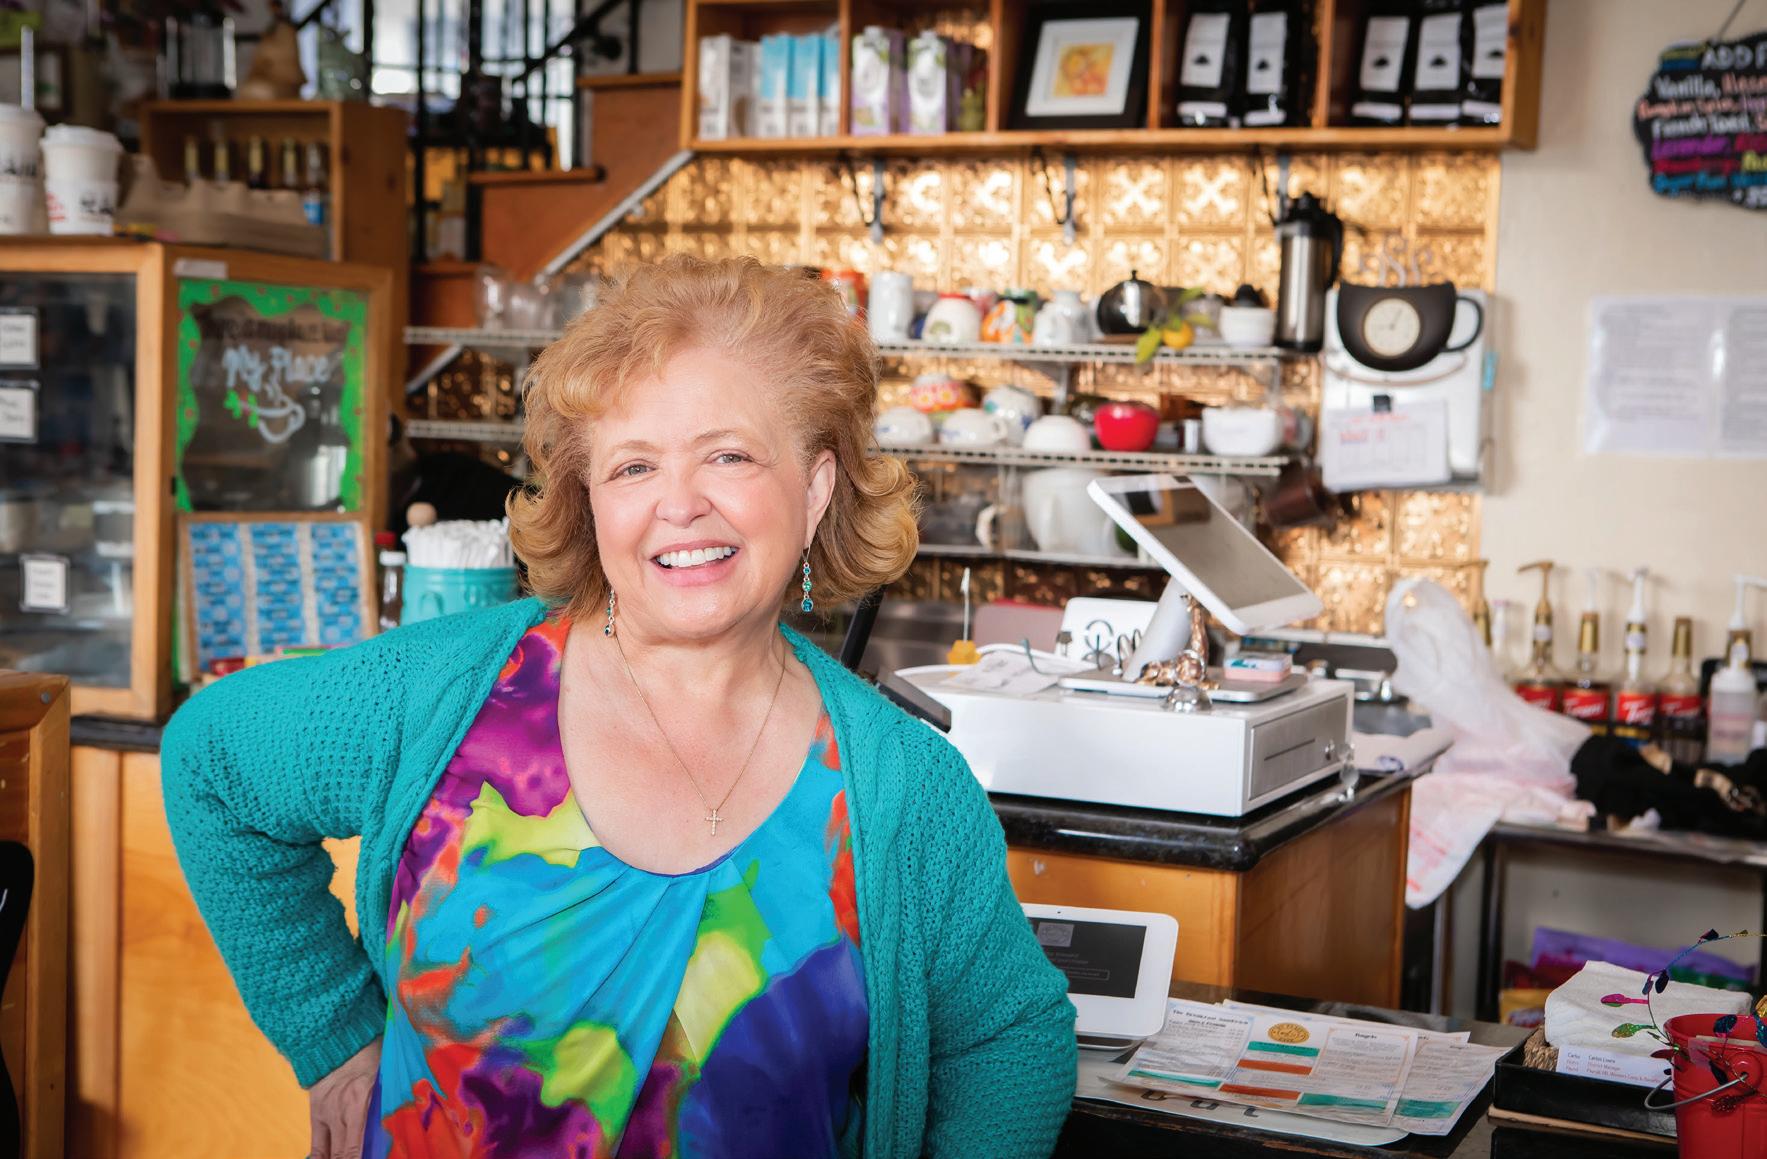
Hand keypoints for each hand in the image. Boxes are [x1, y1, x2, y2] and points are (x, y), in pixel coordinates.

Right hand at [308, 1036, 381, 1158]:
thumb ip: (392, 1096)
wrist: (335, 1037)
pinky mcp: (315, 1112)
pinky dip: (320, 1158)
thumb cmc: (370, 1051)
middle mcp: (338, 1113)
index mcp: (357, 1102)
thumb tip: (407, 1116)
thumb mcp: (387, 1071)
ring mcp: (324, 1114)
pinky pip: (316, 1144)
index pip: (354, 1148)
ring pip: (327, 1153)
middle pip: (341, 1154)